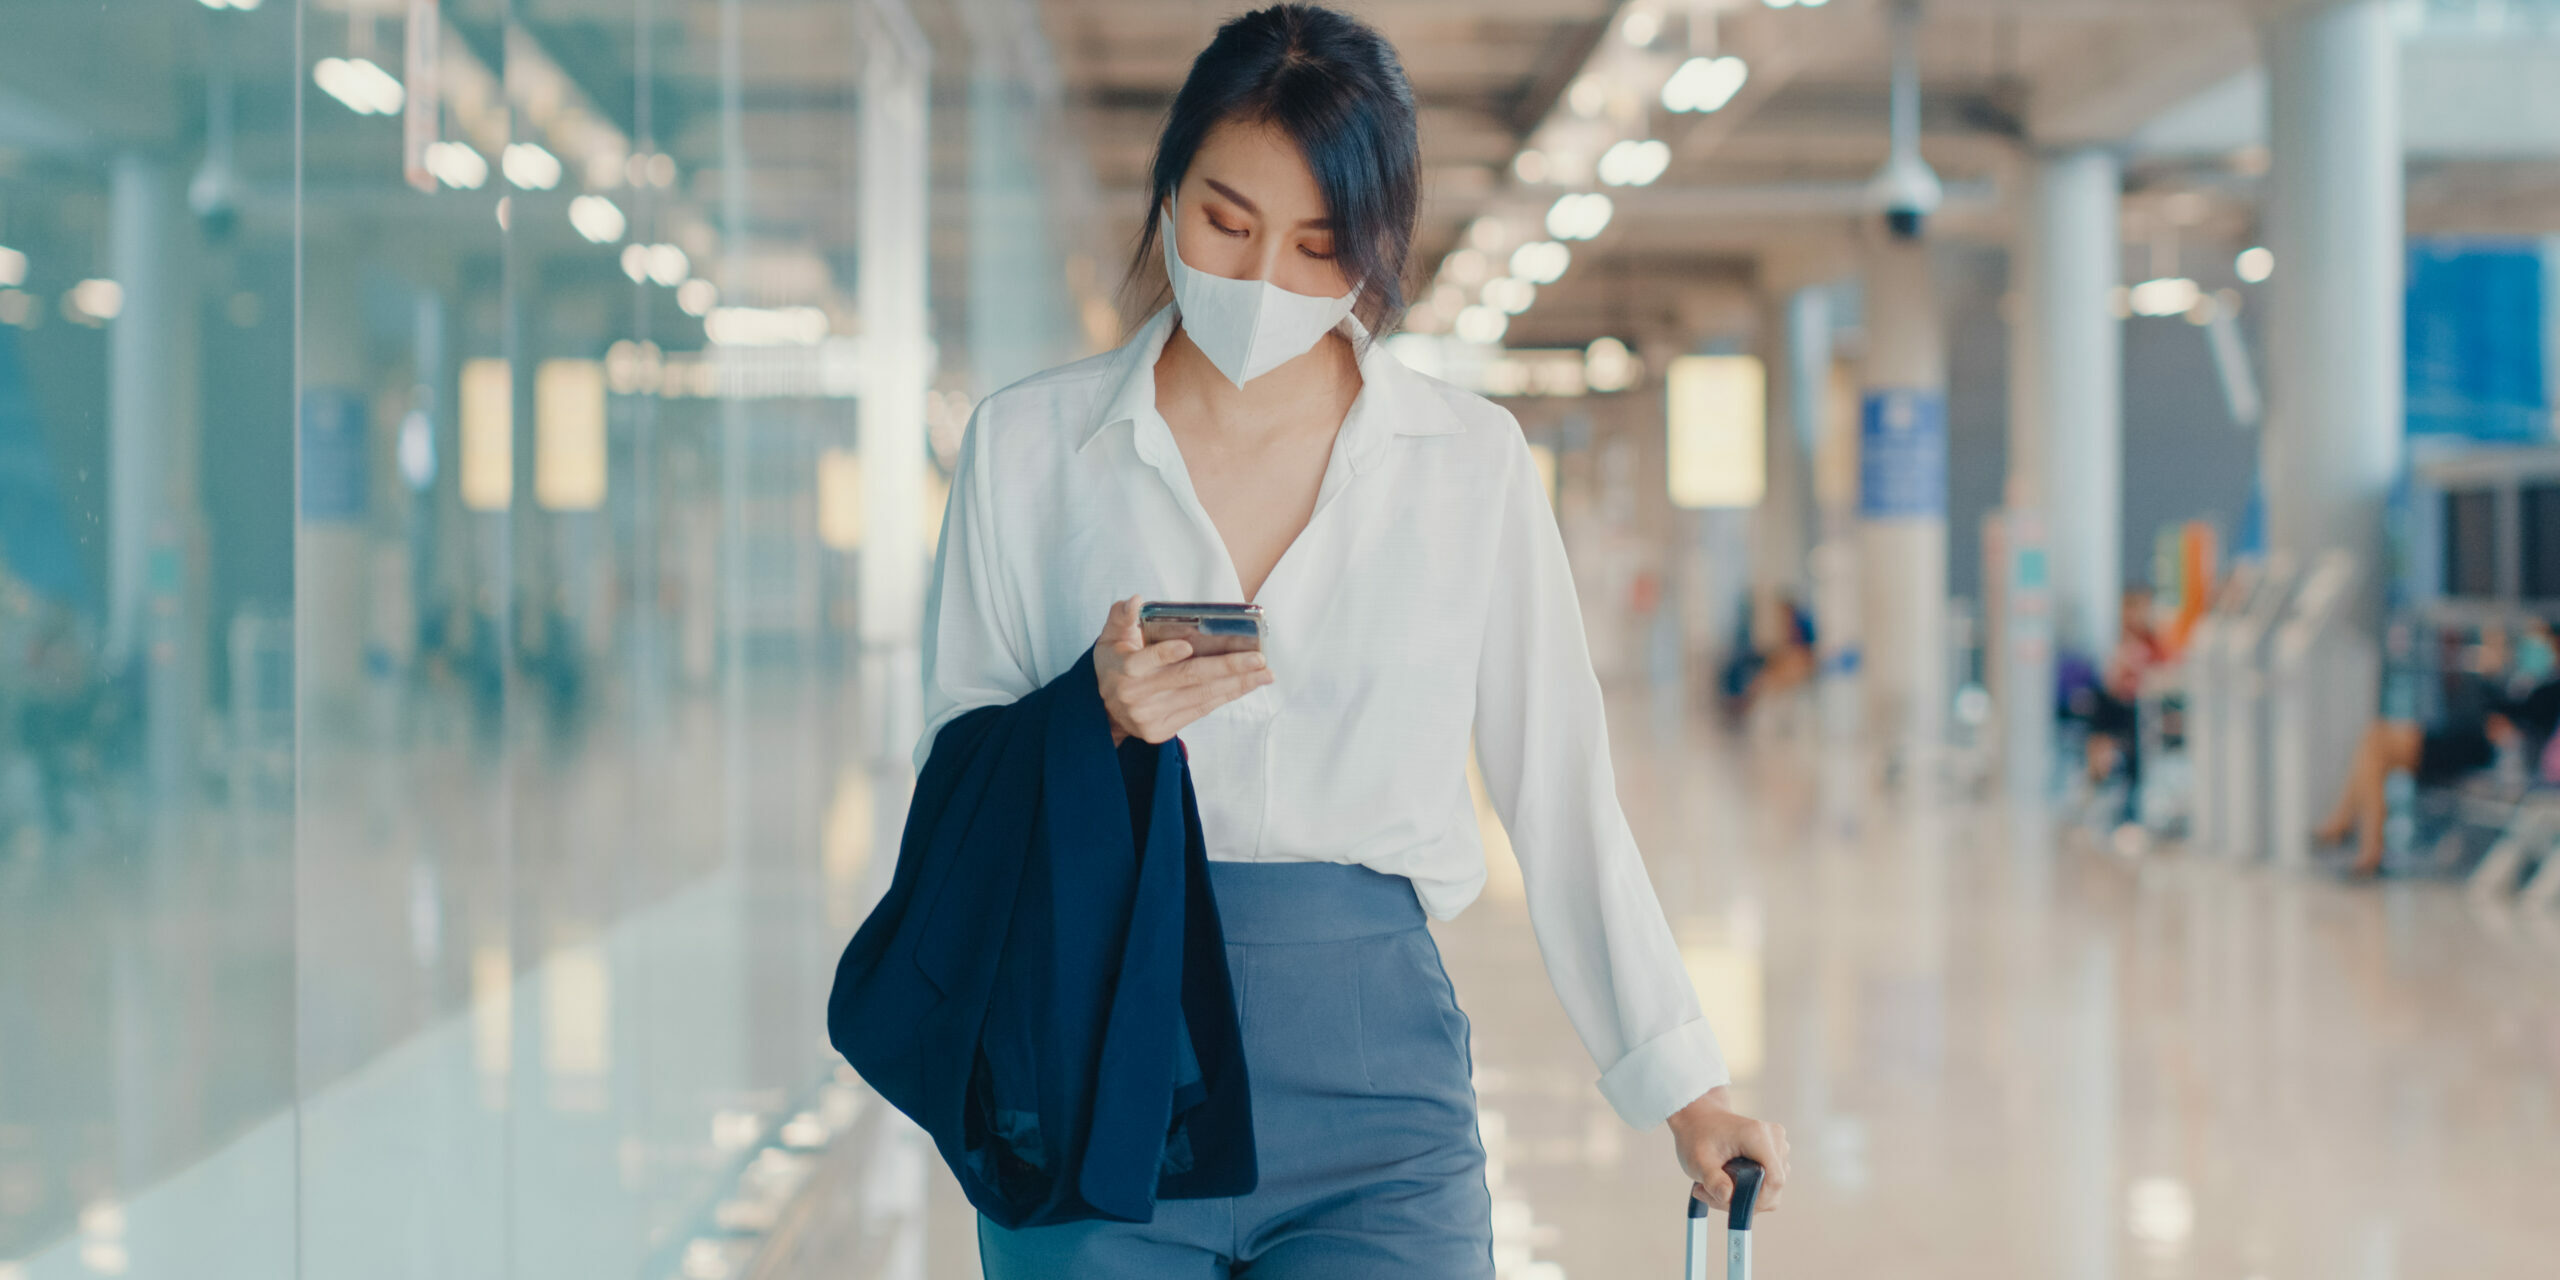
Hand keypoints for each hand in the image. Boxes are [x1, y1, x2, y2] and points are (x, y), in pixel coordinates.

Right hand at [1092, 595, 1271, 745]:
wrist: (1104, 709)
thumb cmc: (1115, 662)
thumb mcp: (1110, 637)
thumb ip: (1121, 616)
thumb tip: (1136, 601)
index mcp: (1123, 669)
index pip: (1144, 660)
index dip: (1165, 654)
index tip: (1186, 645)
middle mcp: (1136, 695)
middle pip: (1187, 678)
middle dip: (1226, 667)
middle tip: (1258, 658)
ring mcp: (1150, 716)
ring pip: (1200, 696)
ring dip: (1237, 684)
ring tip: (1264, 673)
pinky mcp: (1161, 731)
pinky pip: (1200, 710)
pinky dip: (1226, 696)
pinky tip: (1247, 685)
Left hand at [1669, 1086, 1789, 1213]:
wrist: (1698, 1118)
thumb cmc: (1697, 1136)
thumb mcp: (1698, 1161)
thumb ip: (1712, 1180)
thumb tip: (1727, 1197)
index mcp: (1758, 1136)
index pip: (1775, 1180)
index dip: (1759, 1200)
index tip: (1732, 1205)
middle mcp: (1774, 1139)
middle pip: (1774, 1186)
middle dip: (1746, 1200)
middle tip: (1712, 1196)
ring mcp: (1778, 1144)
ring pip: (1772, 1186)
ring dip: (1747, 1195)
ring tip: (1715, 1187)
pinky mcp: (1775, 1151)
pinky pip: (1770, 1180)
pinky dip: (1750, 1188)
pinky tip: (1727, 1182)